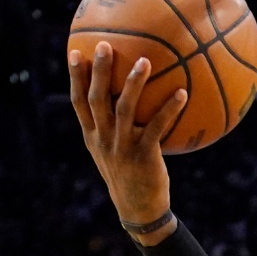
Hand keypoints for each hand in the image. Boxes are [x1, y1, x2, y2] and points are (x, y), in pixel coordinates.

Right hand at [68, 41, 185, 237]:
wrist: (139, 210)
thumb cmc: (129, 178)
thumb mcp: (113, 154)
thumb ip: (113, 130)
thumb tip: (125, 104)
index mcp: (92, 137)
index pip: (78, 102)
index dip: (75, 77)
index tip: (74, 52)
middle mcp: (103, 139)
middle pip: (96, 98)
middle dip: (99, 70)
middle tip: (105, 44)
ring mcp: (122, 147)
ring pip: (124, 108)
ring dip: (134, 83)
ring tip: (145, 60)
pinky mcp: (144, 155)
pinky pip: (157, 127)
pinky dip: (169, 109)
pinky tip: (182, 93)